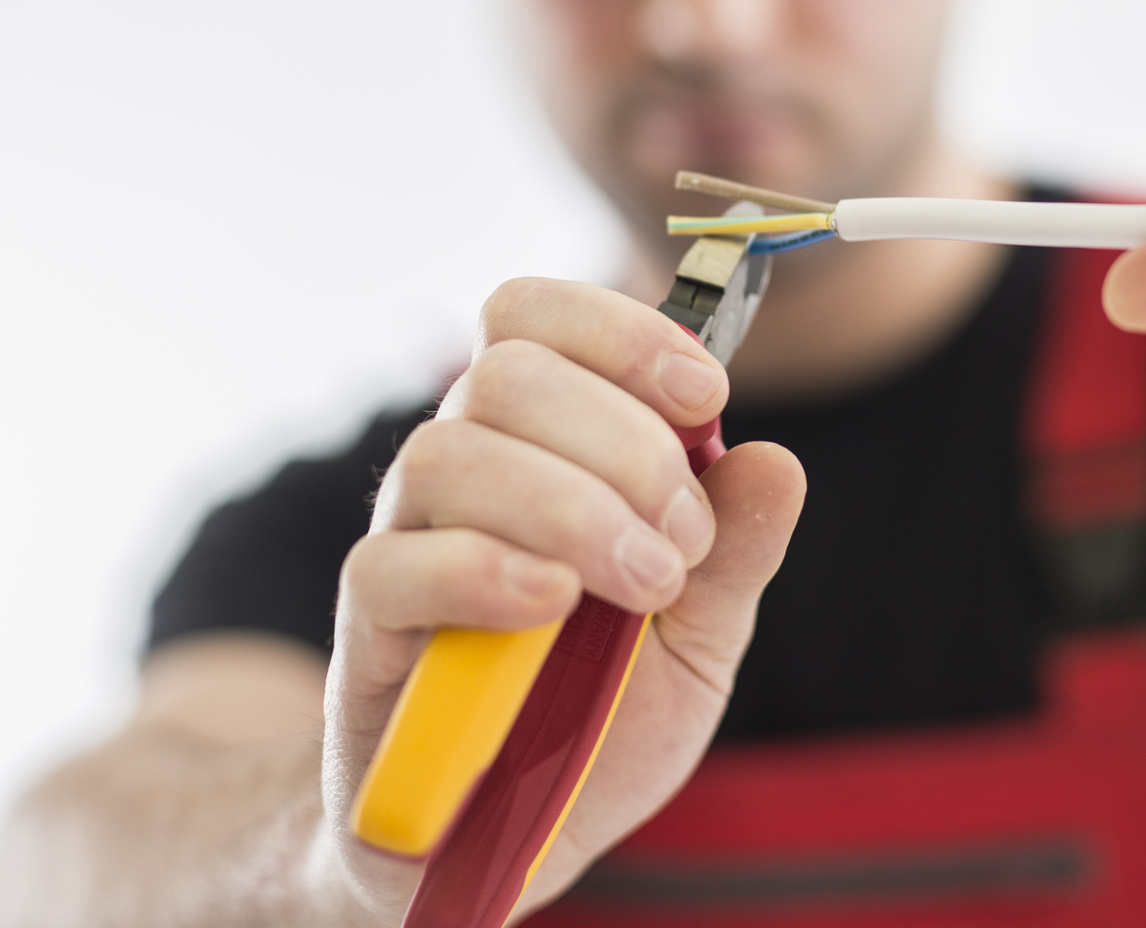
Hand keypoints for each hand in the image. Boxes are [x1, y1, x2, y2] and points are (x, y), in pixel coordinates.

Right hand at [312, 278, 804, 917]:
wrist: (510, 830)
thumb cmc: (598, 710)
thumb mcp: (699, 634)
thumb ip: (735, 550)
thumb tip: (775, 458)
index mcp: (536, 437)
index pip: (535, 314)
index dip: (620, 330)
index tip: (705, 394)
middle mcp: (462, 466)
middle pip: (504, 371)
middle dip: (624, 443)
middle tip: (683, 543)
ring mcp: (407, 540)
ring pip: (447, 453)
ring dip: (571, 508)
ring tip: (642, 585)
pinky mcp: (370, 629)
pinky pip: (394, 564)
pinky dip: (486, 571)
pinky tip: (554, 607)